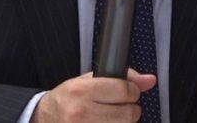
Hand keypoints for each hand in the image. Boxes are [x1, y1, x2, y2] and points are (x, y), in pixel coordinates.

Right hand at [32, 69, 156, 122]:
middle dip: (129, 109)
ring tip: (110, 116)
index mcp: (81, 91)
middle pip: (128, 113)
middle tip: (119, 106)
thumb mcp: (88, 80)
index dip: (131, 91)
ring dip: (123, 122)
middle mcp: (82, 112)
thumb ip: (121, 78)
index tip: (128, 92)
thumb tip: (150, 80)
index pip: (123, 90)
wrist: (47, 118)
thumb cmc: (68, 98)